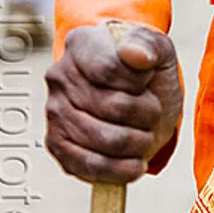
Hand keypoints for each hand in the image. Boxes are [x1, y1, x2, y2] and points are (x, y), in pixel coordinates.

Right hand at [45, 22, 182, 184]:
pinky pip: (90, 166)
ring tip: (145, 133)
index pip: (108, 68)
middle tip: (153, 110)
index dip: (137, 82)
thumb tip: (133, 54)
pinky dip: (121, 169)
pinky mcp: (58, 146)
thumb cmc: (144, 70)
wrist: (136, 95)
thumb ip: (149, 45)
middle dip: (146, 113)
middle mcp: (60, 76)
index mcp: (81, 44)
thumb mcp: (158, 50)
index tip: (148, 79)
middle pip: (112, 107)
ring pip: (104, 139)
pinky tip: (136, 162)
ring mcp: (55, 112)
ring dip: (138, 141)